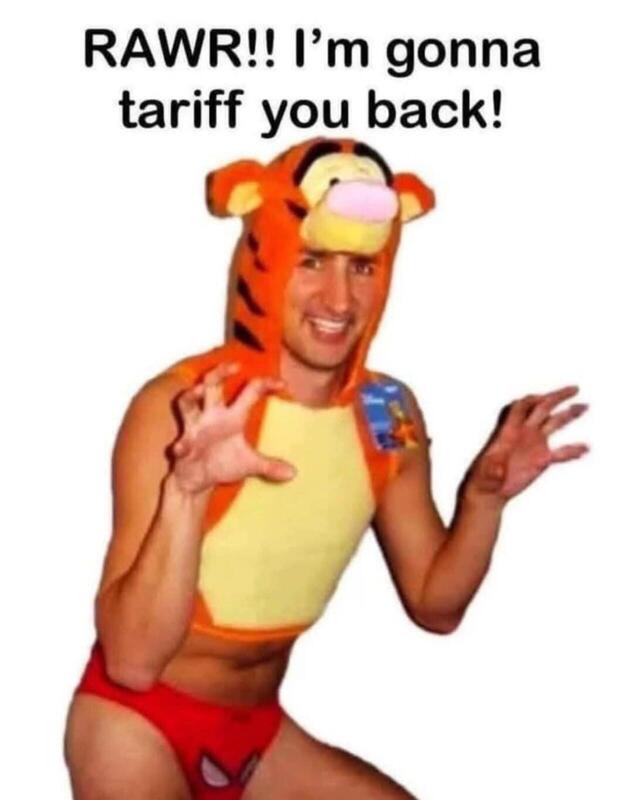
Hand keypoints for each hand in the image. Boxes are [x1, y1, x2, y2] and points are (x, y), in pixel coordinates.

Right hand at [170, 363, 295, 494]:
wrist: (198, 479)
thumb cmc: (222, 463)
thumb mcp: (249, 464)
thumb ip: (269, 465)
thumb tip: (293, 473)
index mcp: (233, 416)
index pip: (251, 391)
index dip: (266, 384)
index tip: (282, 384)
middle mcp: (213, 416)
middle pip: (212, 384)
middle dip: (220, 372)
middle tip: (233, 365)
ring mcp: (195, 428)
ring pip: (187, 404)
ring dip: (190, 397)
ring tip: (197, 391)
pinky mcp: (183, 446)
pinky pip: (180, 442)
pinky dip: (180, 445)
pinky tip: (180, 448)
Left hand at [465, 386, 588, 503]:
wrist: (488, 490)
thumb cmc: (482, 480)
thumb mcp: (485, 472)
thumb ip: (492, 467)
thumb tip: (497, 468)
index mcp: (508, 431)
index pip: (520, 407)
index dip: (531, 400)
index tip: (545, 398)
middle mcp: (523, 433)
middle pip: (541, 408)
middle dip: (557, 397)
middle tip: (574, 389)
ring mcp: (533, 444)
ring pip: (553, 424)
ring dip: (569, 414)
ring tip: (584, 406)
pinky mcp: (541, 459)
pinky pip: (561, 452)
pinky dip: (573, 450)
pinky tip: (586, 449)